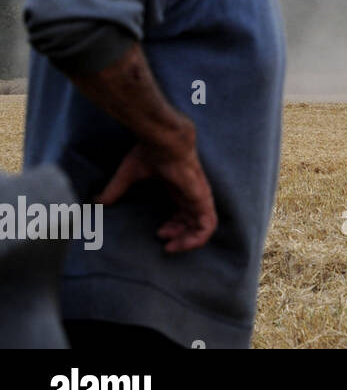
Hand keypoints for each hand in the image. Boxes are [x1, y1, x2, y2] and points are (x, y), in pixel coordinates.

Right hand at [96, 127, 217, 252]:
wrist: (163, 141)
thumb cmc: (150, 153)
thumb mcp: (128, 176)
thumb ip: (114, 190)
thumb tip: (96, 202)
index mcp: (179, 190)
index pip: (183, 213)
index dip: (174, 226)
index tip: (159, 234)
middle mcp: (191, 195)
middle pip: (193, 222)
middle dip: (181, 236)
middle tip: (167, 245)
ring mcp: (199, 197)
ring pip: (203, 227)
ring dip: (190, 241)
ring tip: (173, 247)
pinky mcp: (202, 199)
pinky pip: (208, 224)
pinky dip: (198, 238)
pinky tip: (183, 243)